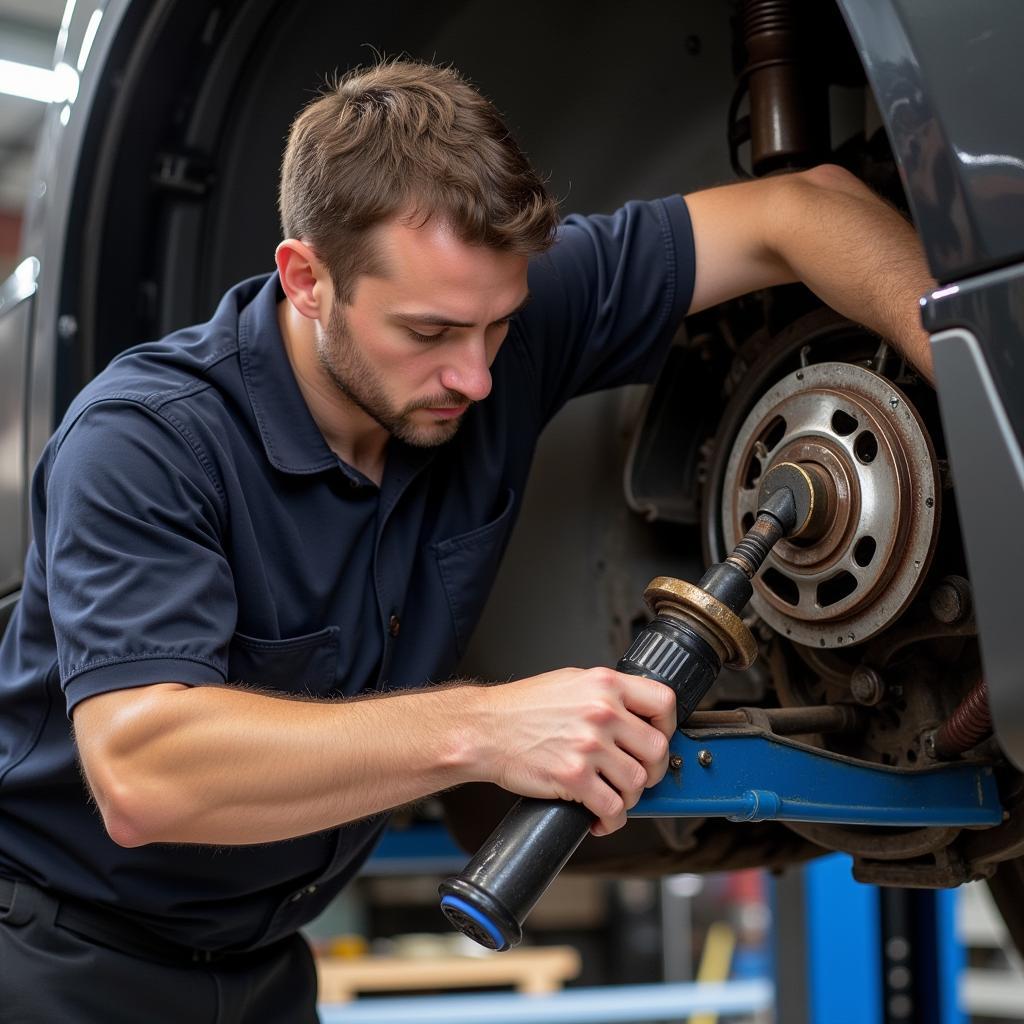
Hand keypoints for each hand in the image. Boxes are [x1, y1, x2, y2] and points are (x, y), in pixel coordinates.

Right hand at [469, 667, 675, 835]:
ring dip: (629, 797)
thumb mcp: (570, 682)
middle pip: (657, 749)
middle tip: (637, 775)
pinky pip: (612, 807)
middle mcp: (602, 712)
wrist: (484, 730)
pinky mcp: (574, 776)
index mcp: (604, 684)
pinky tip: (599, 817)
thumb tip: (635, 713)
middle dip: (652, 770)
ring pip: (638, 782)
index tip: (659, 737)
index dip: (668, 725)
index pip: (664, 701)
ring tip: (613, 796)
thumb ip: (605, 694)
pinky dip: (611, 820)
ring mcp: (589, 745)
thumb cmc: (521, 708)